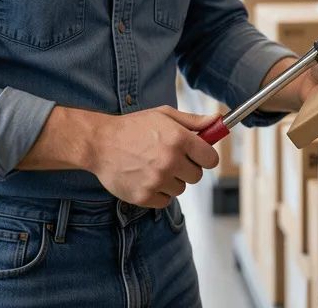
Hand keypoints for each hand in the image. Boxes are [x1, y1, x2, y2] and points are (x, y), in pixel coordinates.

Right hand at [84, 106, 218, 208]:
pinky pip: (165, 201)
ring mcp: (157, 180)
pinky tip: (145, 177)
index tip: (197, 156)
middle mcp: (170, 161)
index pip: (211, 159)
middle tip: (169, 158)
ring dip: (171, 180)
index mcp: (179, 139)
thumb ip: (193, 121)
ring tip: (152, 166)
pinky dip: (158, 193)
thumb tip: (218, 122)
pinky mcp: (144, 196)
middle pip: (196, 176)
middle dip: (186, 168)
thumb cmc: (133, 128)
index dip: (205, 157)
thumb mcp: (164, 116)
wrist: (100, 143)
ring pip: (180, 189)